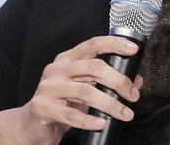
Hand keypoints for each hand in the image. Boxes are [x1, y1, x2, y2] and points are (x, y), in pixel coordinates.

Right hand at [16, 36, 142, 144]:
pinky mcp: (42, 107)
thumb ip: (108, 83)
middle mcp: (57, 69)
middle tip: (133, 96)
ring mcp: (48, 87)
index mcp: (67, 59)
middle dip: (118, 81)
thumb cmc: (62, 104)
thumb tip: (137, 81)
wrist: (32, 125)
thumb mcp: (85, 89)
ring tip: (125, 114)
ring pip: (85, 92)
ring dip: (110, 104)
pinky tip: (102, 123)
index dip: (114, 44)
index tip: (133, 49)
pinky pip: (70, 114)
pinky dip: (89, 120)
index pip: (93, 44)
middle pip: (93, 67)